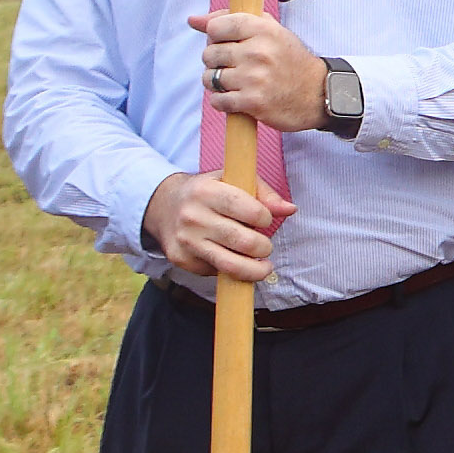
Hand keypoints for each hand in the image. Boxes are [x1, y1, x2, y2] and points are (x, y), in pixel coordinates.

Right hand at [146, 168, 293, 283]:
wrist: (163, 205)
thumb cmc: (209, 192)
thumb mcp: (233, 180)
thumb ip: (265, 193)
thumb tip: (290, 209)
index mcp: (206, 191)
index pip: (251, 211)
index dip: (266, 218)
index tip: (265, 219)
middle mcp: (193, 217)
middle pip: (244, 242)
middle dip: (263, 247)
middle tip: (264, 246)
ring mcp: (185, 241)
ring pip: (231, 266)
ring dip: (255, 270)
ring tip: (263, 266)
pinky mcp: (181, 260)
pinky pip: (216, 272)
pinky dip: (231, 270)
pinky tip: (232, 259)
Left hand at [185, 7, 332, 135]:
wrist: (318, 94)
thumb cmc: (290, 60)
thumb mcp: (270, 31)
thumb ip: (231, 20)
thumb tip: (193, 20)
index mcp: (263, 29)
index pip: (216, 26)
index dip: (216, 36)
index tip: (227, 43)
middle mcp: (258, 52)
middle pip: (209, 53)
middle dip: (216, 61)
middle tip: (234, 66)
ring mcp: (254, 78)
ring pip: (210, 78)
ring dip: (217, 83)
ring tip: (236, 83)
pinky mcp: (253, 102)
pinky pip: (218, 100)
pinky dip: (223, 101)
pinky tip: (238, 97)